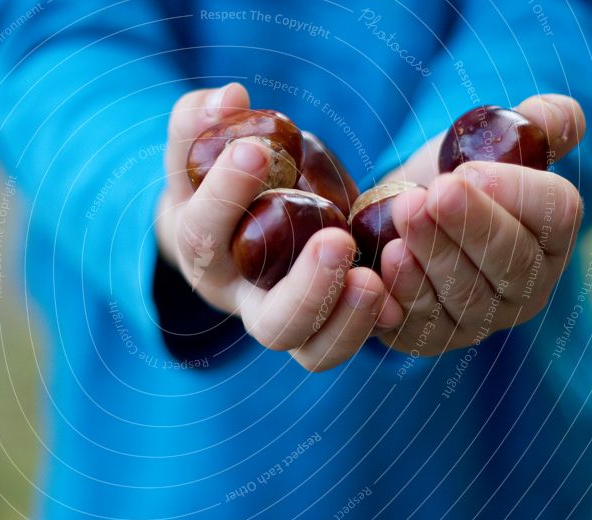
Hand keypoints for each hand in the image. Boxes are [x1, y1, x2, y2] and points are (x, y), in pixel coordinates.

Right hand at [156, 83, 402, 370]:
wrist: (228, 228)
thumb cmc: (214, 183)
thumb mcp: (192, 152)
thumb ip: (199, 122)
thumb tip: (231, 97)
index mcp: (203, 254)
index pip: (204, 235)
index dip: (225, 196)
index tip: (256, 150)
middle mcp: (246, 300)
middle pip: (271, 323)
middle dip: (305, 288)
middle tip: (336, 239)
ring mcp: (292, 317)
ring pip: (316, 349)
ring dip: (348, 318)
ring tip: (374, 278)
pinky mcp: (331, 317)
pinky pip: (352, 336)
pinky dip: (378, 319)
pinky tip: (399, 282)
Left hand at [377, 95, 584, 353]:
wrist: (392, 218)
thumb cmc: (448, 180)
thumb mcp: (487, 146)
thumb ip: (528, 127)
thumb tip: (550, 114)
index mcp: (549, 237)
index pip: (556, 216)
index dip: (519, 193)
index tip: (470, 169)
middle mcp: (522, 288)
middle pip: (511, 263)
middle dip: (472, 226)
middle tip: (434, 193)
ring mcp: (476, 320)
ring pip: (464, 295)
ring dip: (433, 255)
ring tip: (404, 214)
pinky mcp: (428, 337)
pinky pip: (419, 323)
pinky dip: (403, 293)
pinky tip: (386, 262)